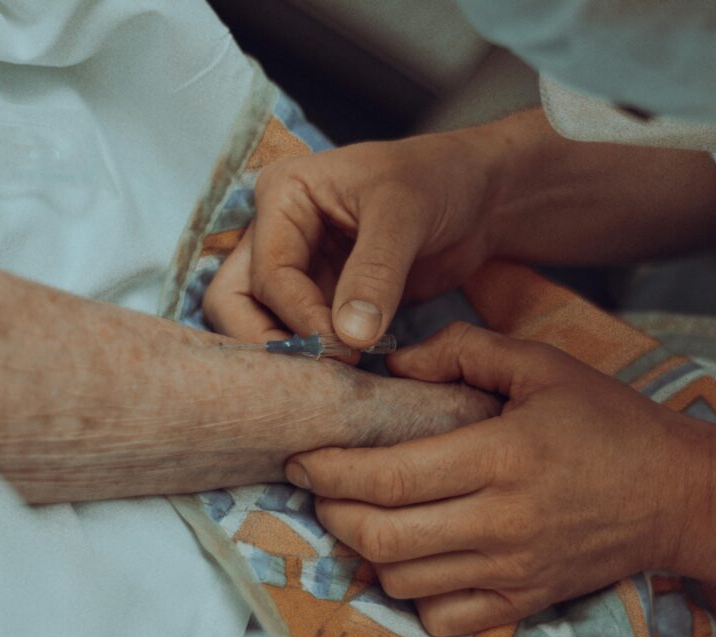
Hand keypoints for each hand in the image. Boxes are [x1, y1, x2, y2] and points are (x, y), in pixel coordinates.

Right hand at [203, 133, 500, 347]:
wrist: (478, 197)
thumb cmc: (439, 180)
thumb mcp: (406, 215)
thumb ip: (376, 272)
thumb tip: (347, 337)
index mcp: (283, 194)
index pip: (267, 273)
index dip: (300, 317)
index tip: (346, 347)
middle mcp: (278, 231)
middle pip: (237, 302)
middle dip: (272, 342)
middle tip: (323, 372)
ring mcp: (298, 267)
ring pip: (263, 325)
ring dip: (295, 354)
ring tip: (341, 375)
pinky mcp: (323, 297)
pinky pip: (302, 335)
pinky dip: (320, 357)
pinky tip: (352, 373)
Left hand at [283, 322, 713, 635]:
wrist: (679, 494)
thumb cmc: (609, 422)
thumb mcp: (542, 364)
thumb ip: (463, 351)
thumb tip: (394, 363)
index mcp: (500, 456)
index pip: (388, 476)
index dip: (330, 469)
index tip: (302, 455)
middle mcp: (501, 522)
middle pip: (381, 537)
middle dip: (332, 511)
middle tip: (320, 485)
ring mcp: (511, 570)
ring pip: (402, 579)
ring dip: (366, 549)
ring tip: (363, 514)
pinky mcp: (524, 600)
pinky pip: (443, 616)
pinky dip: (412, 592)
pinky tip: (415, 557)